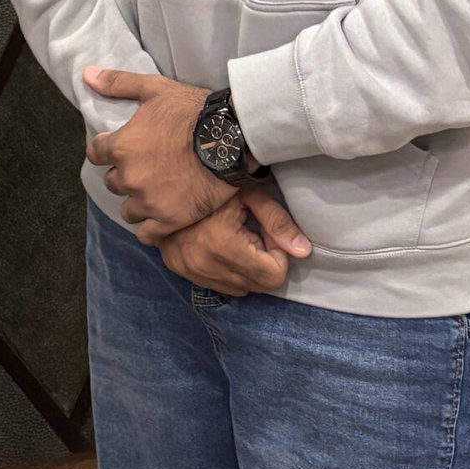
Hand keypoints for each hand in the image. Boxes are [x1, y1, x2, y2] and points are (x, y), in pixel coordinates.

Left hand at [84, 67, 235, 235]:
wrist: (231, 139)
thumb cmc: (192, 111)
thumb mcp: (154, 89)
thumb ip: (117, 83)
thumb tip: (87, 75)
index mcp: (121, 147)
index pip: (95, 153)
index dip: (105, 150)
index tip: (117, 149)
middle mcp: (129, 177)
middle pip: (112, 182)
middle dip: (124, 174)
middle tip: (144, 167)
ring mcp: (149, 202)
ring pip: (128, 210)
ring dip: (136, 201)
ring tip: (153, 192)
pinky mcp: (169, 220)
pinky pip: (146, 234)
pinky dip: (149, 227)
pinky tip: (158, 217)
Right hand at [157, 185, 311, 295]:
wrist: (165, 179)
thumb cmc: (213, 181)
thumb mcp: (249, 194)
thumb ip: (277, 222)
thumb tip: (304, 252)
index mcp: (223, 246)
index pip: (273, 276)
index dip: (276, 253)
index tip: (264, 231)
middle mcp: (205, 266)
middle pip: (258, 286)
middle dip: (262, 261)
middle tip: (251, 233)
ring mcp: (190, 271)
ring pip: (240, 289)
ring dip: (245, 268)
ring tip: (234, 238)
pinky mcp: (181, 271)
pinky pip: (220, 285)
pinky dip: (227, 270)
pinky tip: (219, 245)